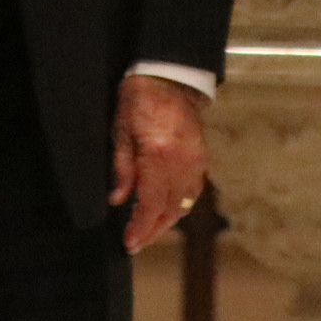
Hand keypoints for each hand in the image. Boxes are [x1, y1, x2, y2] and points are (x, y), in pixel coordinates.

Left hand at [110, 73, 208, 252]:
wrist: (169, 78)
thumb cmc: (138, 100)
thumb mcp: (121, 132)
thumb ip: (122, 169)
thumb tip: (119, 200)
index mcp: (158, 157)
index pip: (151, 205)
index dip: (140, 228)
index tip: (129, 242)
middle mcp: (181, 164)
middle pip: (170, 211)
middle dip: (153, 230)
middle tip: (136, 241)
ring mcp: (195, 162)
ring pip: (184, 205)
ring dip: (167, 221)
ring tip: (148, 230)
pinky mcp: (201, 158)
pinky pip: (192, 191)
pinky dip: (179, 205)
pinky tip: (166, 210)